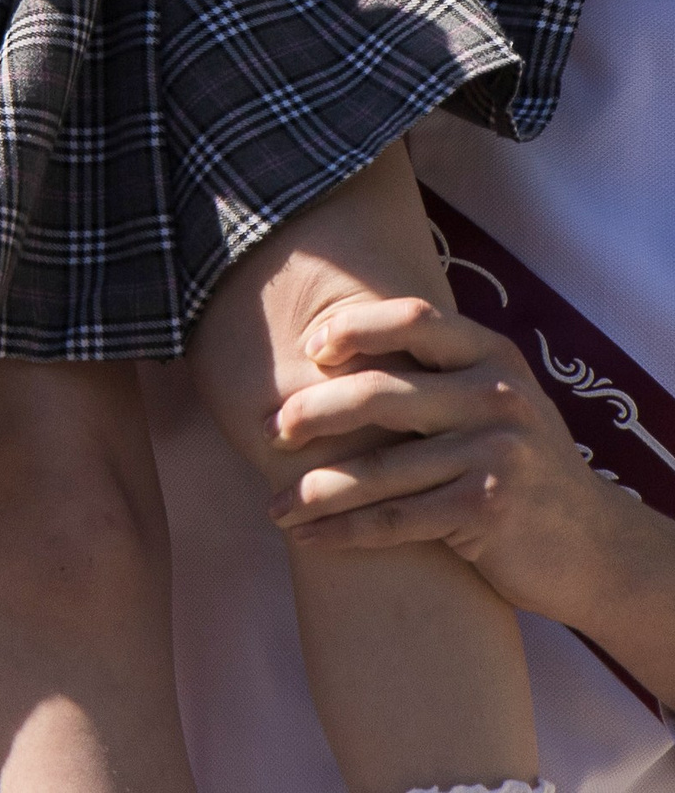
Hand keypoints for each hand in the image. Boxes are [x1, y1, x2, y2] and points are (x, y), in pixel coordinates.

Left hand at [268, 295, 674, 693]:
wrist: (595, 546)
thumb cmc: (516, 459)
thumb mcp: (493, 398)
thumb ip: (433, 369)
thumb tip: (320, 346)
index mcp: (493, 354)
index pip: (411, 316)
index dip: (352, 326)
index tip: (309, 349)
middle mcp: (498, 396)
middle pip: (378, 395)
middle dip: (309, 414)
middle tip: (267, 432)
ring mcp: (497, 454)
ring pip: (378, 469)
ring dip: (313, 489)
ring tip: (273, 504)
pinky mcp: (489, 510)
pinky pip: (396, 518)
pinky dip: (344, 531)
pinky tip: (309, 537)